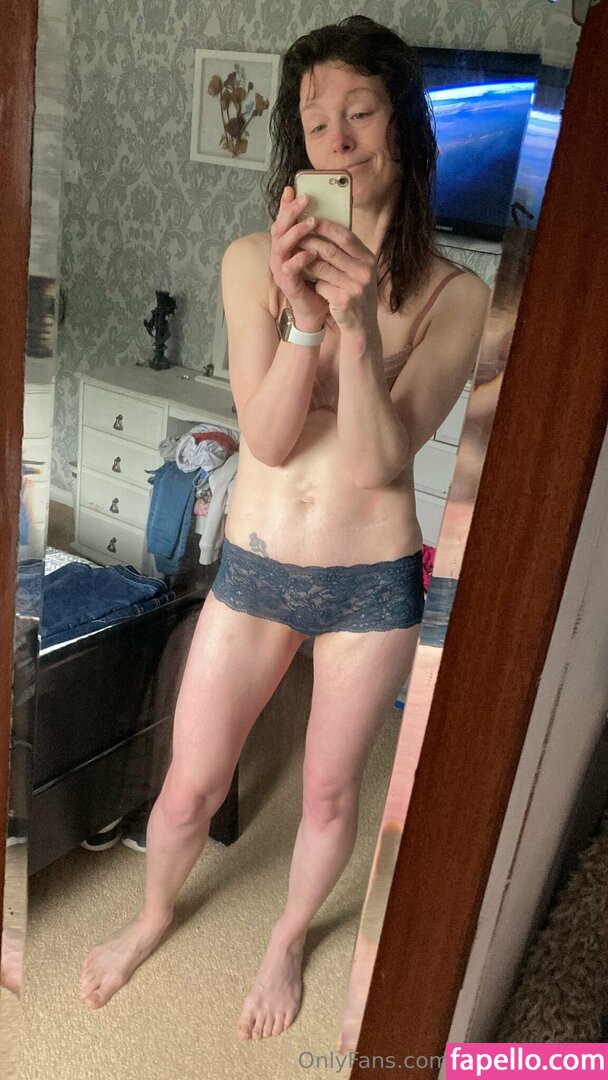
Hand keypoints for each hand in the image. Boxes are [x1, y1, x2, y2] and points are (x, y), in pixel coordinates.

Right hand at [268, 187, 329, 328]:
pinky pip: (289, 268)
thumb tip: (326, 212)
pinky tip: (311, 253)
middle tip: (304, 199)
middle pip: (278, 228)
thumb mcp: (318, 253)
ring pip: (281, 246)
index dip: (286, 205)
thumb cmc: (318, 280)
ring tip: (311, 223)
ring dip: (296, 233)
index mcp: (285, 246)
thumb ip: (318, 236)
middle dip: (291, 212)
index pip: (283, 221)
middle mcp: (279, 255)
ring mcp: (280, 269)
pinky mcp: (286, 284)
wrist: (317, 309)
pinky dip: (300, 259)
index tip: (292, 188)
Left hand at [298, 219, 378, 333]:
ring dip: (306, 263)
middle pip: (330, 250)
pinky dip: (314, 284)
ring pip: (322, 268)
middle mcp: (365, 271)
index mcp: (368, 259)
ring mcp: (356, 287)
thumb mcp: (358, 270)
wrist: (362, 325)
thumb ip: (347, 252)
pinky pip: (321, 286)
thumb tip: (324, 227)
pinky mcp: (344, 301)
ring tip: (295, 257)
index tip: (310, 218)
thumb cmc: (355, 292)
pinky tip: (310, 285)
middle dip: (309, 242)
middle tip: (294, 237)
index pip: (346, 236)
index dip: (327, 226)